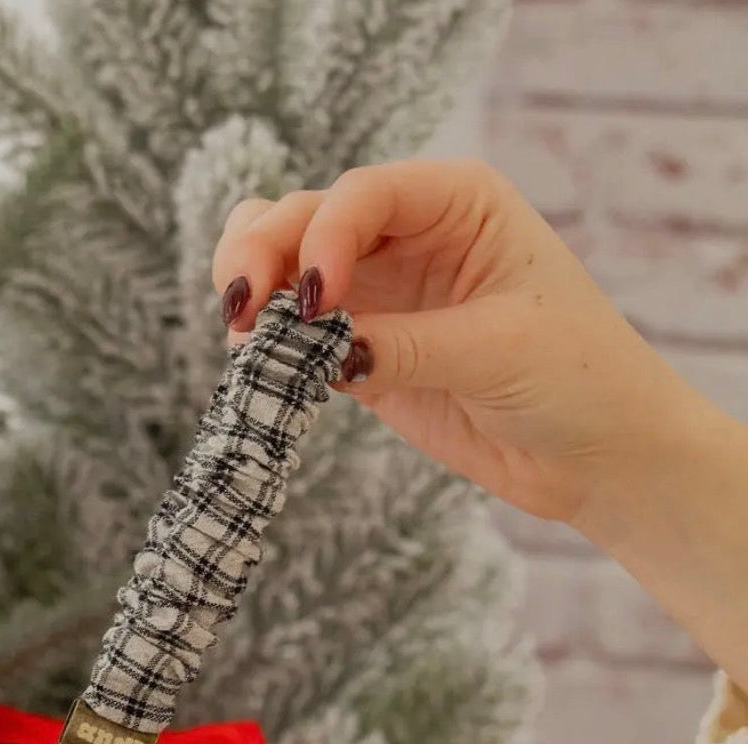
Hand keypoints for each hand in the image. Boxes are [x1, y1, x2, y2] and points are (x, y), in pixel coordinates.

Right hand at [213, 157, 717, 531]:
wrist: (596, 456)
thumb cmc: (578, 378)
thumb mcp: (495, 349)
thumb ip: (401, 343)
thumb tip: (312, 349)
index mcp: (457, 204)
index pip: (363, 195)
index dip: (322, 235)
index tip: (313, 298)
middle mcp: (410, 236)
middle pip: (305, 218)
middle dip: (263, 252)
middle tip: (239, 307)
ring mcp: (382, 294)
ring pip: (288, 268)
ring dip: (253, 288)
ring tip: (240, 332)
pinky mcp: (364, 353)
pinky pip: (299, 337)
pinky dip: (270, 346)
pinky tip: (262, 365)